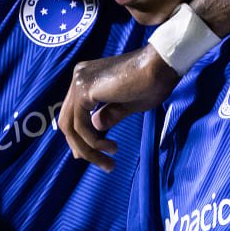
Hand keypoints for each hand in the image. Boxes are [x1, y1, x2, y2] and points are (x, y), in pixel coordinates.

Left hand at [58, 44, 178, 171]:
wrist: (160, 66)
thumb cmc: (151, 83)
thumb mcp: (126, 105)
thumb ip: (108, 116)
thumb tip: (95, 128)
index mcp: (87, 78)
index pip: (74, 114)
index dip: (81, 139)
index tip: (97, 156)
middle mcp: (79, 77)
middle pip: (69, 121)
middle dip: (83, 148)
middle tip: (103, 164)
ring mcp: (79, 82)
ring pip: (71, 126)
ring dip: (89, 150)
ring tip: (111, 162)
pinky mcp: (84, 89)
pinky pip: (80, 125)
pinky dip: (93, 142)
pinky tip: (111, 148)